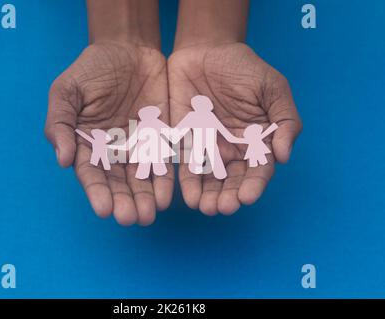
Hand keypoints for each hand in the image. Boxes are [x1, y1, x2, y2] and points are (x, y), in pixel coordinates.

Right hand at [45, 41, 172, 225]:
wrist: (128, 49)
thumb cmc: (92, 69)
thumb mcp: (67, 91)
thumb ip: (60, 123)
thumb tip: (61, 159)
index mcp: (87, 145)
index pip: (91, 174)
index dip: (97, 192)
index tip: (104, 209)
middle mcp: (113, 152)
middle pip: (117, 183)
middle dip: (123, 202)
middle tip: (130, 218)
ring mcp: (138, 147)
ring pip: (141, 180)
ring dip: (144, 199)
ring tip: (148, 215)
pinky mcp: (161, 139)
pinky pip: (164, 163)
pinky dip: (164, 180)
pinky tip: (166, 196)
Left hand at [168, 42, 301, 214]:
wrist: (207, 51)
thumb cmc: (244, 68)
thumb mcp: (272, 88)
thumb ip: (285, 121)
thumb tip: (285, 156)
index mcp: (257, 141)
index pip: (259, 170)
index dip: (254, 185)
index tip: (247, 196)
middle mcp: (233, 150)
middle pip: (233, 180)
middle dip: (229, 196)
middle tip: (223, 207)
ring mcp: (209, 147)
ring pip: (210, 179)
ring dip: (209, 196)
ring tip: (207, 208)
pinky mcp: (185, 142)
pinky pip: (186, 166)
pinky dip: (187, 183)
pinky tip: (189, 197)